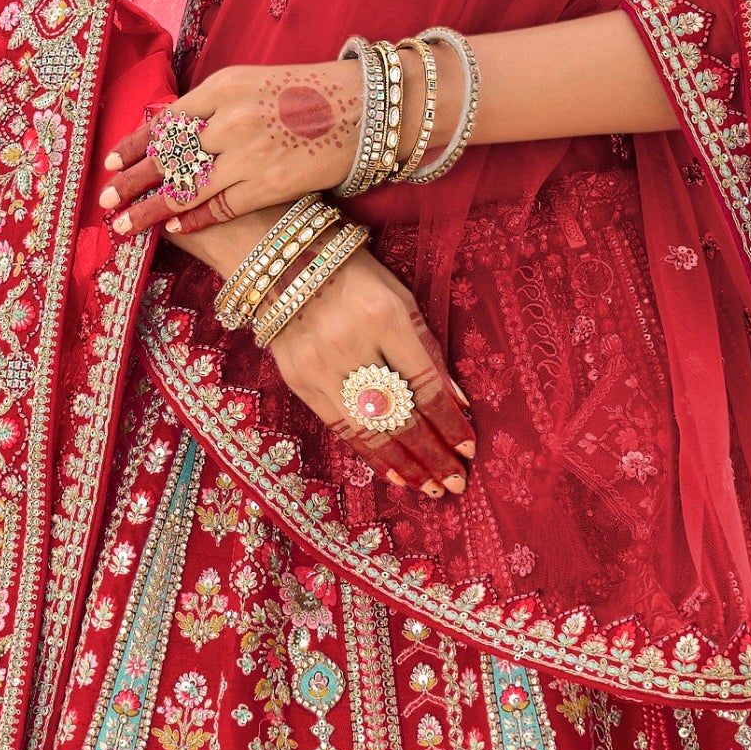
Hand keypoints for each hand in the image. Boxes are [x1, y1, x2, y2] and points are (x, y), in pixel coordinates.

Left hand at [99, 58, 359, 241]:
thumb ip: (212, 106)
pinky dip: (193, 218)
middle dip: (132, 181)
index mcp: (223, 87)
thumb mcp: (253, 83)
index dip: (134, 145)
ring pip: (185, 187)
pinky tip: (172, 226)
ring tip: (124, 223)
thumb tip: (167, 130)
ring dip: (150, 209)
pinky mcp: (269, 184)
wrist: (365, 109)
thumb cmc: (308, 94)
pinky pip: (219, 207)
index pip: (165, 122)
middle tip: (105, 198)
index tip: (110, 162)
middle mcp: (230, 119)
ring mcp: (248, 154)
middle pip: (167, 157)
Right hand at [261, 248, 474, 499]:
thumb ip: (424, 348)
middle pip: (399, 414)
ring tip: (429, 487)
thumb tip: (454, 401)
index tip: (469, 447)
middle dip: (432, 454)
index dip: (449, 421)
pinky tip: (393, 472)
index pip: (424, 384)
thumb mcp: (399, 297)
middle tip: (455, 482)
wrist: (281, 262)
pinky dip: (370, 453)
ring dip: (404, 464)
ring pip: (369, 429)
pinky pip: (340, 426)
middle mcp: (350, 344)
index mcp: (384, 315)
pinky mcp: (298, 379)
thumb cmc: (353, 275)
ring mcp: (319, 365)